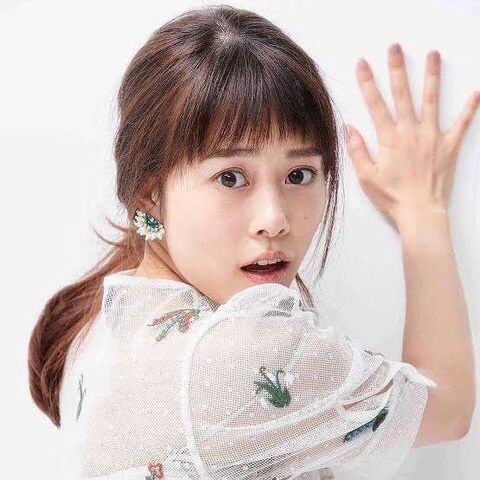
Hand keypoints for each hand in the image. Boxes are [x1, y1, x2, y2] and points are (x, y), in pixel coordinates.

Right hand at [346, 43, 479, 225]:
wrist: (420, 212)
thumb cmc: (392, 197)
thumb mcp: (366, 177)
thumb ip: (357, 150)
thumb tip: (349, 128)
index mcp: (389, 139)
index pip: (375, 105)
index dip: (368, 83)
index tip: (363, 65)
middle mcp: (411, 132)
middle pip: (403, 95)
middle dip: (397, 69)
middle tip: (395, 48)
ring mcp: (432, 137)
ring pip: (432, 101)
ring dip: (431, 77)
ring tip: (432, 55)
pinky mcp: (449, 147)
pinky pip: (461, 124)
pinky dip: (470, 108)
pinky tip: (476, 92)